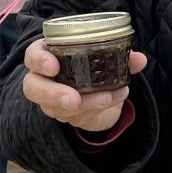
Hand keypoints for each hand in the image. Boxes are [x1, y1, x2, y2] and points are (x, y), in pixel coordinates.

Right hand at [22, 40, 146, 133]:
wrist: (97, 90)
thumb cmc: (93, 64)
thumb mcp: (106, 56)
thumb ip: (121, 56)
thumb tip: (138, 59)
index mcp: (48, 54)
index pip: (32, 56)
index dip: (39, 61)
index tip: (53, 66)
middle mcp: (44, 79)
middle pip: (33, 88)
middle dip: (52, 94)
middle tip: (73, 99)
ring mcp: (52, 101)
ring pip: (56, 108)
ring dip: (86, 104)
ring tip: (107, 98)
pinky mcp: (66, 116)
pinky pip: (77, 117)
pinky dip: (97, 109)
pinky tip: (113, 100)